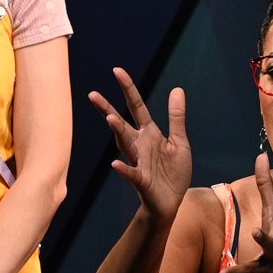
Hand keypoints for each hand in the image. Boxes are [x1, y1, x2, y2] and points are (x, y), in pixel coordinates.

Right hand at [88, 68, 191, 219]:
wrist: (171, 202)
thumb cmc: (173, 172)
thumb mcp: (180, 141)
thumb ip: (176, 117)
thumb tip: (177, 89)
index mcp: (149, 133)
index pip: (136, 106)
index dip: (128, 89)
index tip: (117, 71)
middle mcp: (140, 144)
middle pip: (121, 123)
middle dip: (107, 109)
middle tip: (92, 94)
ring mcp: (138, 161)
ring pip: (125, 144)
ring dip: (118, 132)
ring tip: (110, 118)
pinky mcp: (142, 180)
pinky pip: (131, 173)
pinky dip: (124, 169)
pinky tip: (115, 165)